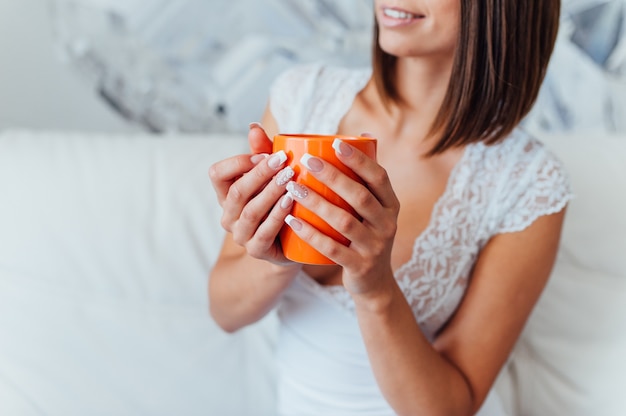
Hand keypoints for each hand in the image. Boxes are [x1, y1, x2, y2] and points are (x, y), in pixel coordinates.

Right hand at [209, 124, 296, 264]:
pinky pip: (264, 232)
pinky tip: (291, 202)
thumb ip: (262, 153)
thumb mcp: (271, 177)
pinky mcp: (256, 250)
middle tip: (283, 160)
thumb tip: (254, 126)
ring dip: (270, 193)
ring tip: (290, 179)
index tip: (264, 154)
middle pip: (237, 191)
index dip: (238, 162)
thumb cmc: (279, 203)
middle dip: (260, 174)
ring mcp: (240, 234)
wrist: (292, 243)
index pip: (216, 174)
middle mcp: (228, 215)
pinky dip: (278, 216)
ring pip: (251, 211)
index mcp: (227, 194)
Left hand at [283, 138, 399, 296]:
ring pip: (343, 222)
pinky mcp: (360, 266)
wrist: (374, 282)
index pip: (378, 177)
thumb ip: (364, 180)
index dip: (358, 160)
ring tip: (292, 188)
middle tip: (307, 161)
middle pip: (359, 196)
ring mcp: (375, 247)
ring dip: (316, 203)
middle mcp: (387, 224)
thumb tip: (359, 135)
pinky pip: (332, 249)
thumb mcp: (373, 210)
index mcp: (391, 205)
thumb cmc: (366, 234)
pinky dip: (311, 234)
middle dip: (333, 176)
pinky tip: (292, 221)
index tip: (334, 143)